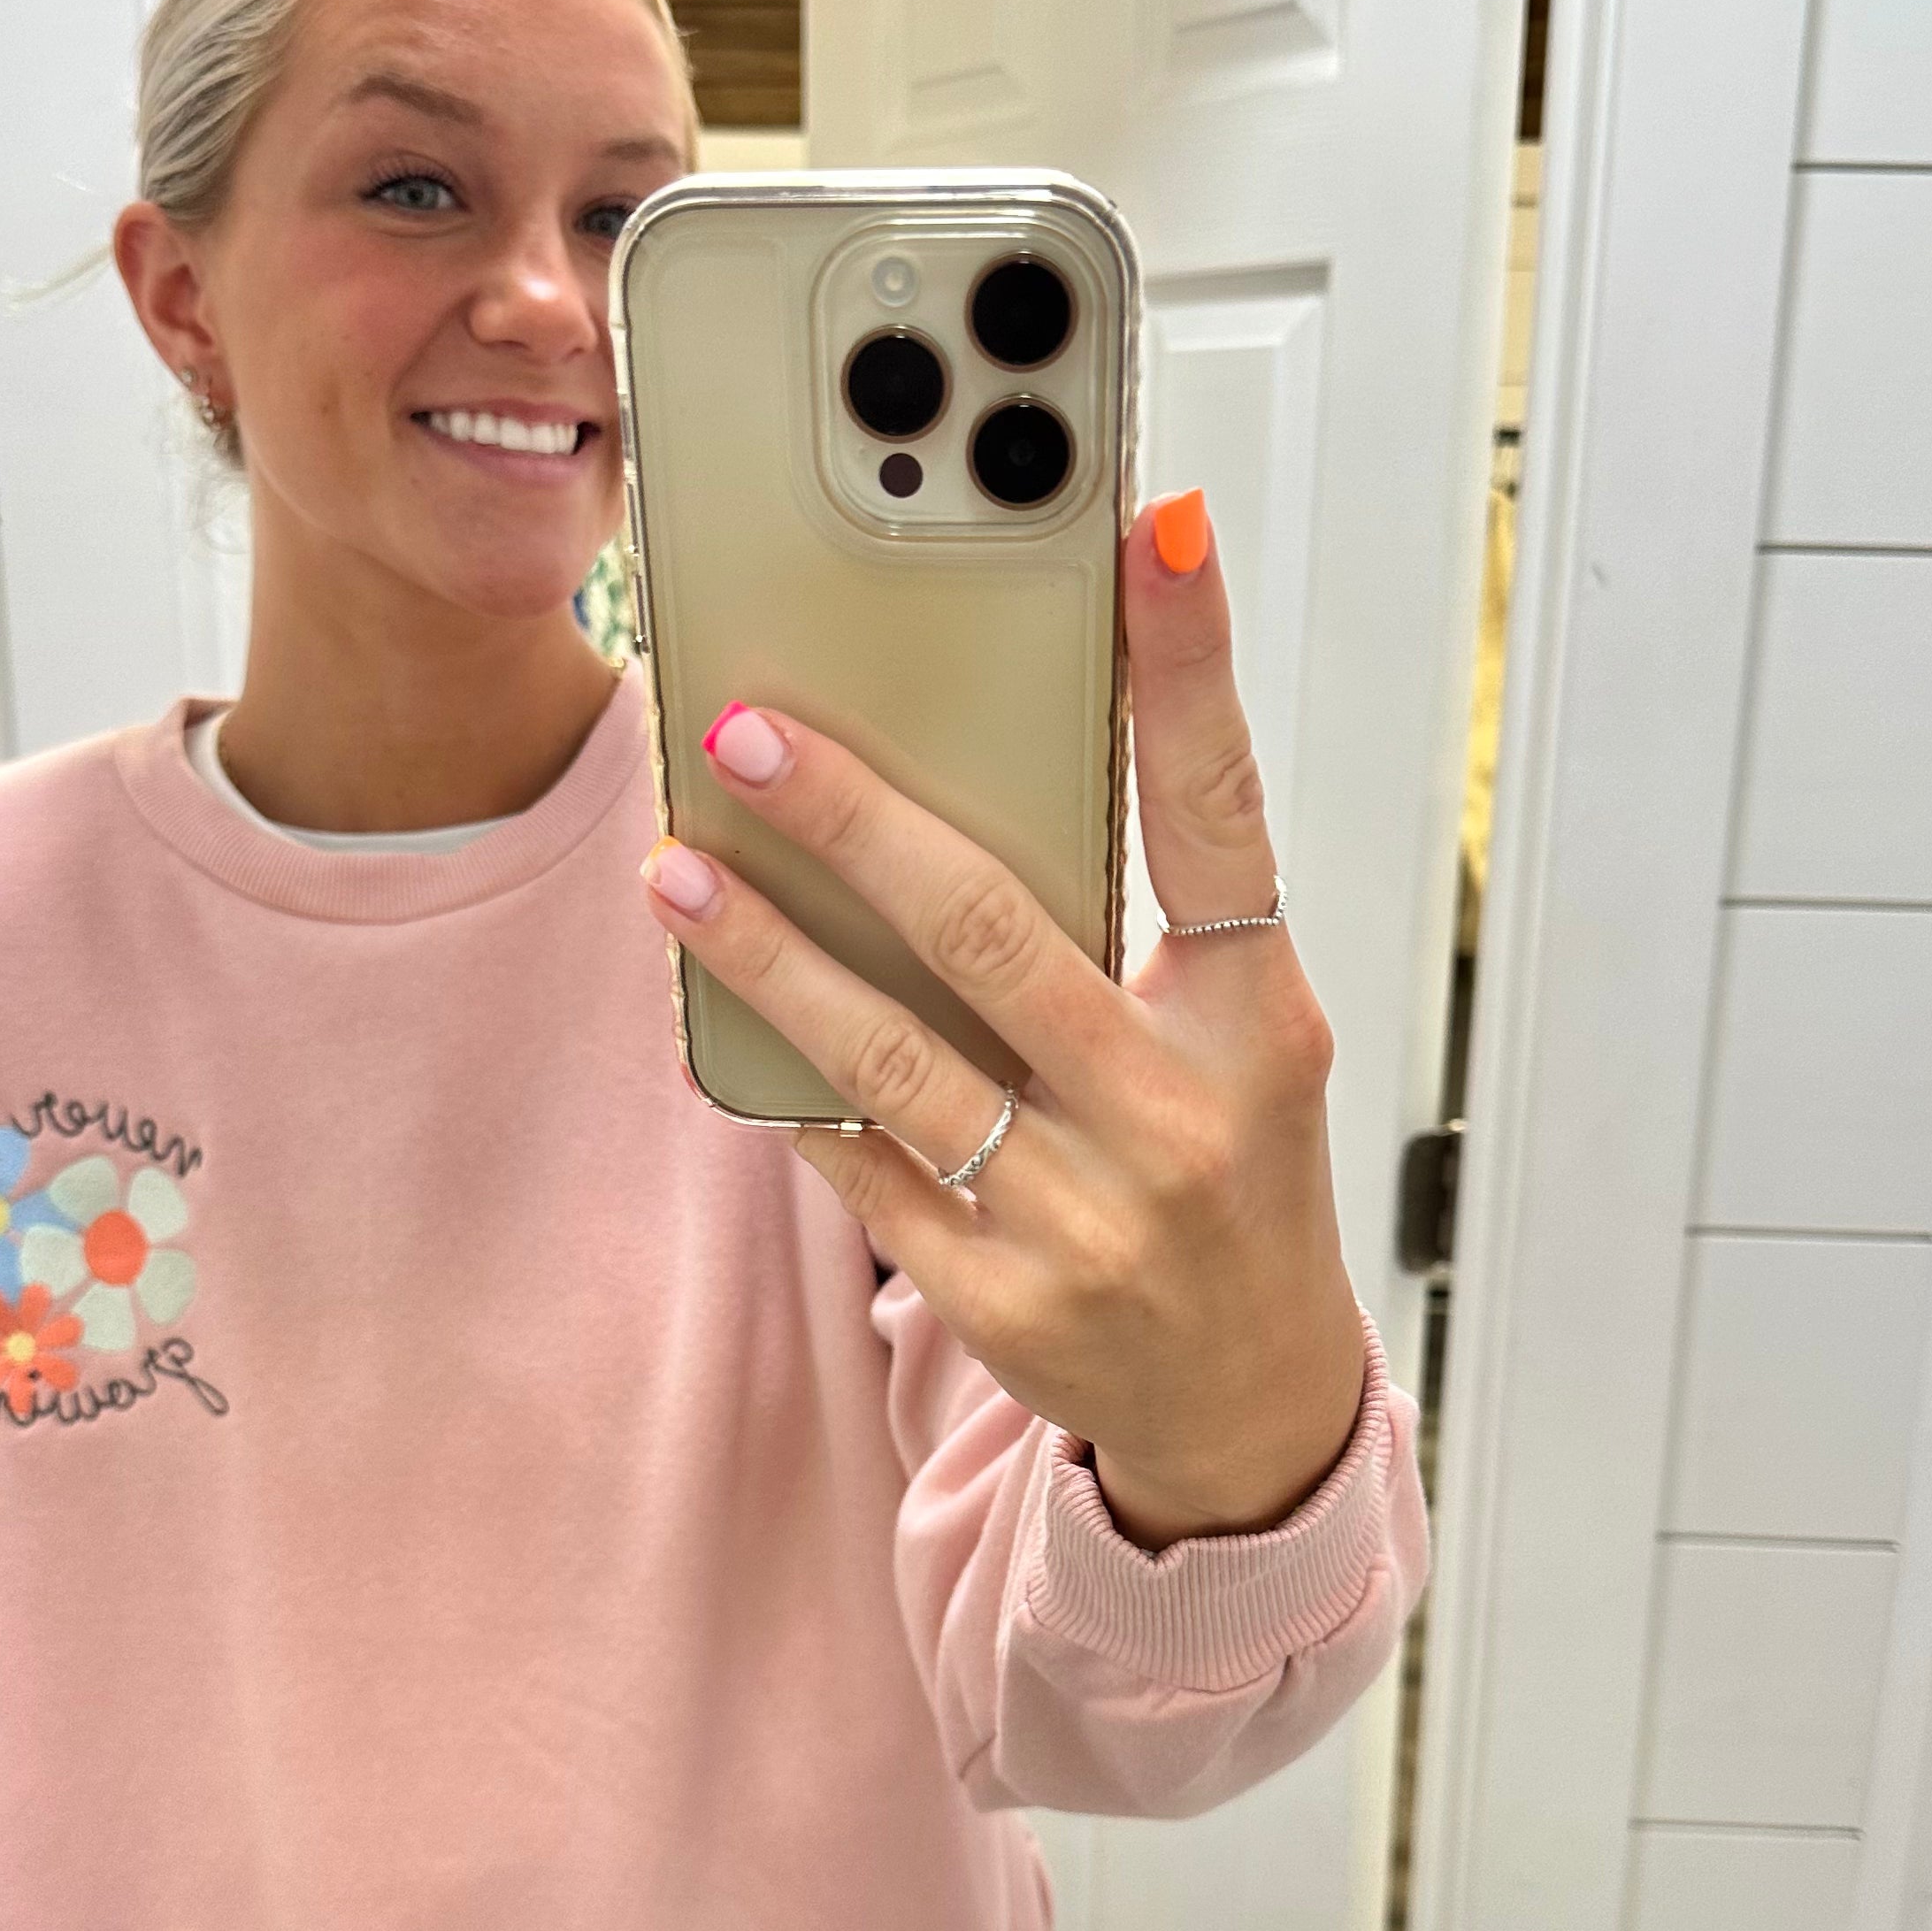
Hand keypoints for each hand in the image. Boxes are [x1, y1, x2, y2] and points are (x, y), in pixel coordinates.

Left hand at [636, 488, 1367, 1546]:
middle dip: (858, 820)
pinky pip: (858, 1165)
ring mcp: (1081, 1216)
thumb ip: (1146, 922)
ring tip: (676, 873)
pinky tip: (709, 1019)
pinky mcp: (996, 1294)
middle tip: (748, 729)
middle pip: (996, 930)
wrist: (1247, 1399)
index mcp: (1256, 1018)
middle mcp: (1175, 1114)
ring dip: (769, 955)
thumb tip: (979, 771)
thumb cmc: (1231, 1176)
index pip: (1217, 813)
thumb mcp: (1240, 1040)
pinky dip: (781, 1083)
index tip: (1149, 531)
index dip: (1187, 668)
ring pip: (892, 1058)